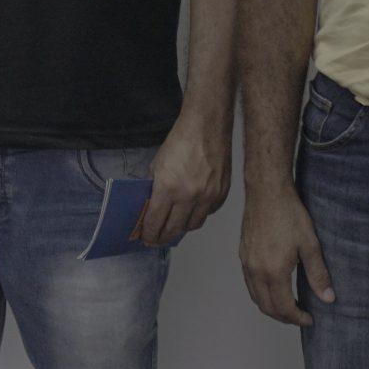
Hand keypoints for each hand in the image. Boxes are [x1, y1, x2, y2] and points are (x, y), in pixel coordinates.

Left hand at [137, 110, 231, 245]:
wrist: (207, 127)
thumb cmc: (180, 141)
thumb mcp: (157, 165)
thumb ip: (153, 188)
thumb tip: (150, 208)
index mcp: (168, 188)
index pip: (155, 221)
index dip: (149, 233)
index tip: (146, 238)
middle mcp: (189, 196)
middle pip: (174, 229)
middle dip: (163, 237)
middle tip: (156, 240)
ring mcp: (208, 197)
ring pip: (192, 225)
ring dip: (181, 229)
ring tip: (173, 228)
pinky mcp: (221, 194)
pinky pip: (208, 214)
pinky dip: (198, 215)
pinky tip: (191, 211)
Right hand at [239, 187, 334, 326]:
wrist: (267, 192)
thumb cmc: (288, 214)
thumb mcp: (310, 245)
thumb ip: (318, 274)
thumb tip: (328, 298)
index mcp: (273, 271)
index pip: (284, 307)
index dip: (297, 318)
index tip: (310, 319)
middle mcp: (256, 271)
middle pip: (266, 307)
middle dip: (284, 317)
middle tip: (300, 317)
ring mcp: (247, 263)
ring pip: (256, 297)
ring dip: (271, 307)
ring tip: (288, 306)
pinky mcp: (243, 255)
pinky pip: (250, 284)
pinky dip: (261, 294)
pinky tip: (274, 288)